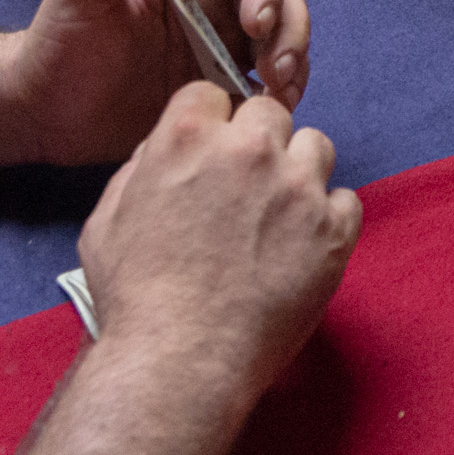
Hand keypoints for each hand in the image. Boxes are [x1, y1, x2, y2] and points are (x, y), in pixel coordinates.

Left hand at [11, 0, 313, 165]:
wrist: (42, 115)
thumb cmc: (58, 43)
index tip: (256, 24)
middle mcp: (213, 5)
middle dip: (292, 29)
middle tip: (277, 70)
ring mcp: (221, 50)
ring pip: (284, 41)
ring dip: (295, 61)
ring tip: (280, 96)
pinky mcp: (220, 91)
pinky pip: (269, 85)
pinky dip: (283, 93)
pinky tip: (271, 111)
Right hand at [77, 84, 361, 400]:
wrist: (180, 361)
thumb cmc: (136, 299)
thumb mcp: (108, 220)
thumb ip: (144, 168)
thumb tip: (170, 149)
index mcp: (188, 138)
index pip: (212, 92)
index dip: (212, 124)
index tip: (212, 152)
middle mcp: (249, 149)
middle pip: (270, 113)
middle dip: (259, 142)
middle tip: (246, 189)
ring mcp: (298, 186)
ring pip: (316, 147)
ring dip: (299, 174)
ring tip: (277, 220)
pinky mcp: (333, 227)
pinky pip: (345, 201)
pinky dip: (328, 220)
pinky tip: (300, 249)